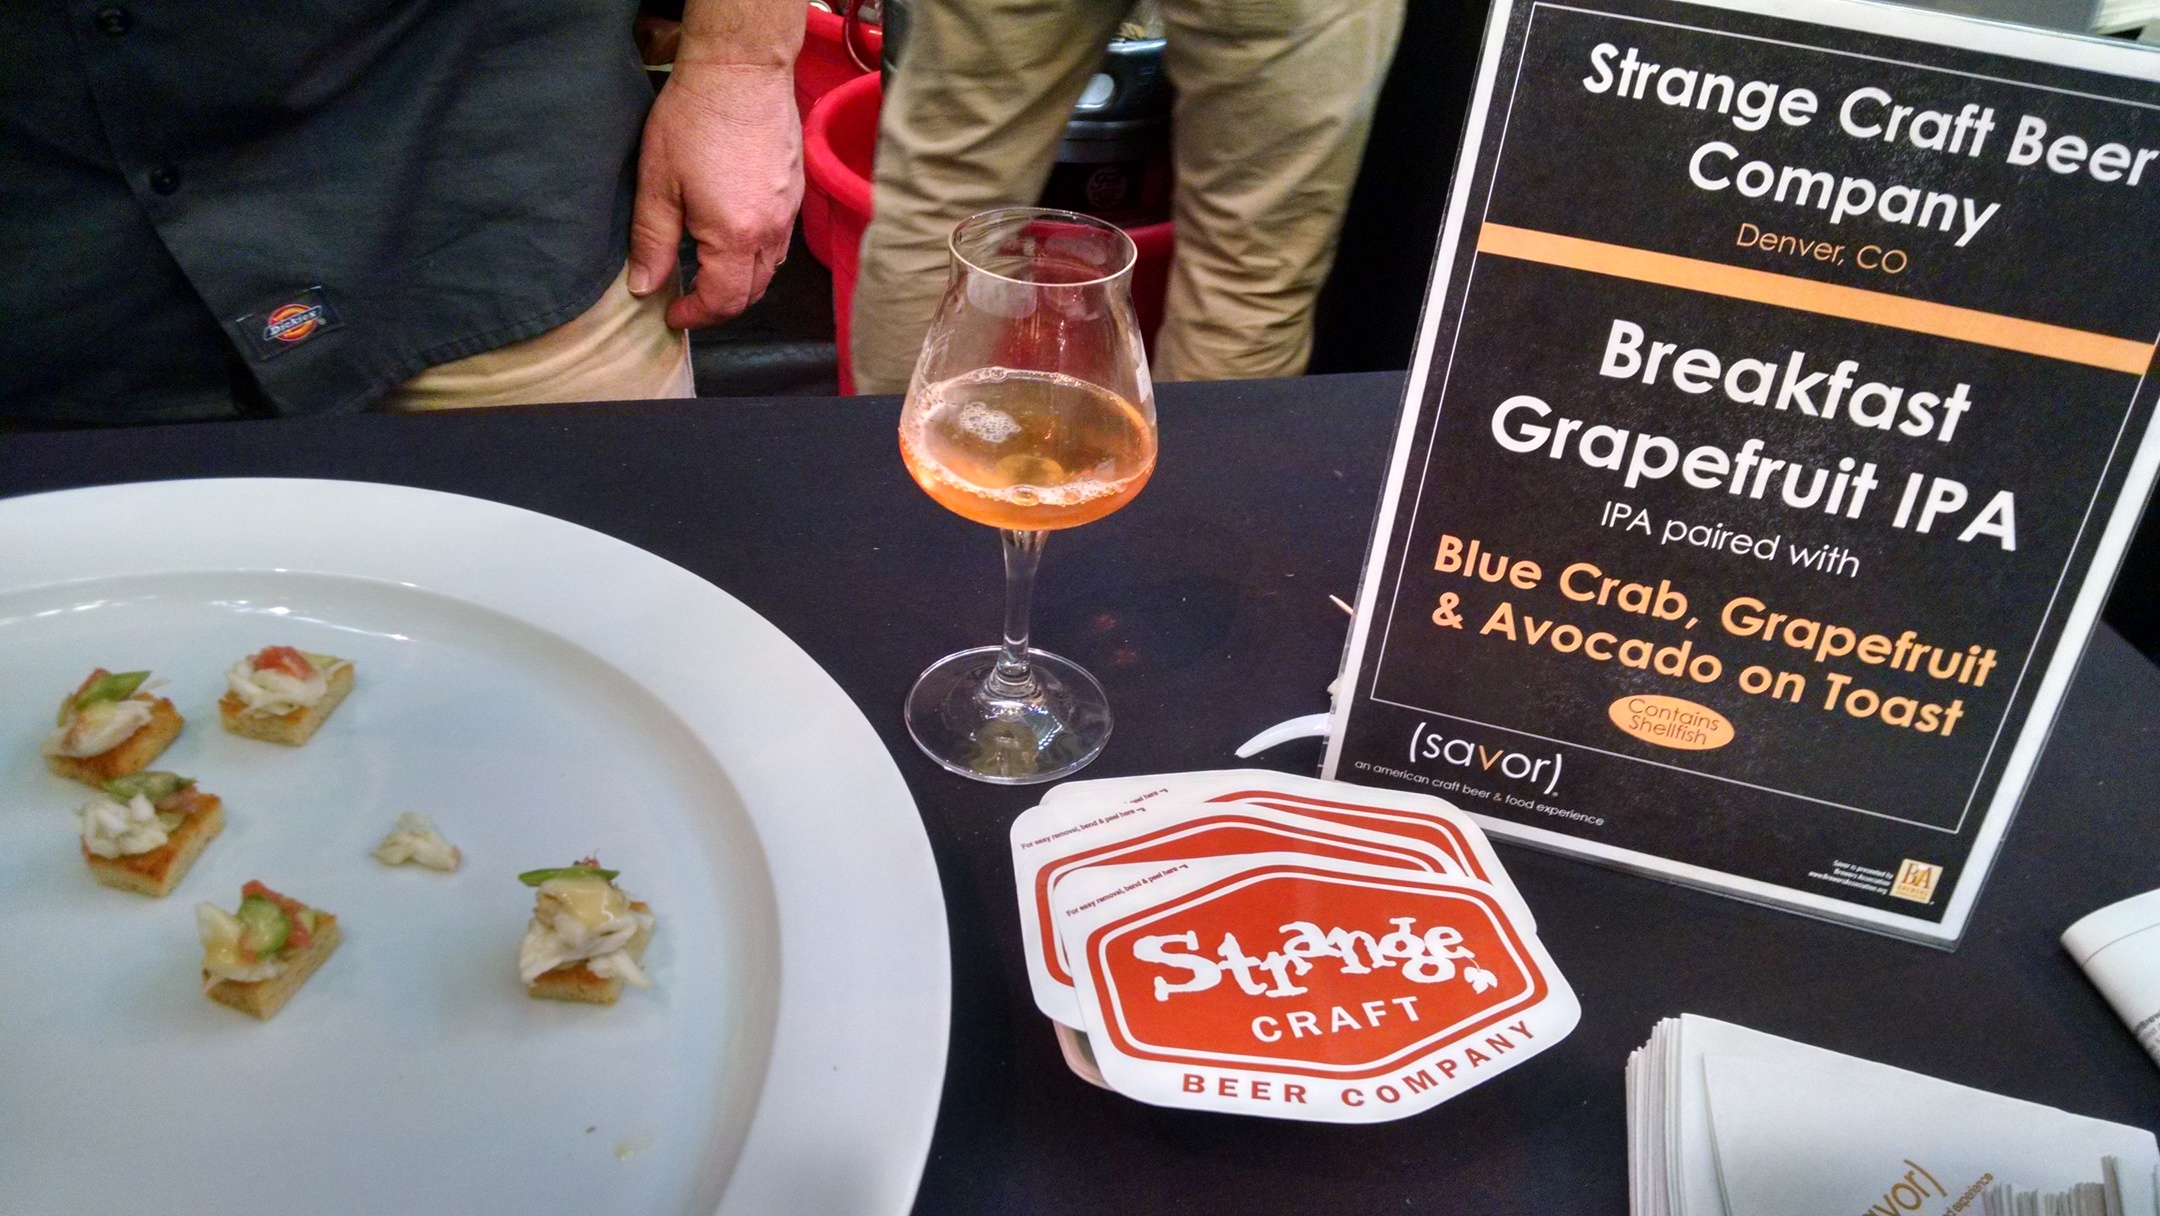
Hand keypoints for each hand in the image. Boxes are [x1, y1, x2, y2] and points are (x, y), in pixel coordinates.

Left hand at [627, 62, 802, 329]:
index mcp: (735, 237)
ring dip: (741, 282)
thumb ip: (652, 242)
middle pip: (752, 293)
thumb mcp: (658, 184)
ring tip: (709, 272)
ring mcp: (788, 212)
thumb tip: (644, 287)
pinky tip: (734, 238)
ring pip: (770, 269)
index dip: (696, 315)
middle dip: (719, 306)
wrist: (740, 71)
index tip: (671, 313)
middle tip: (687, 299)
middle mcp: (770, 232)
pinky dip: (757, 255)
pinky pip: (780, 241)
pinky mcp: (795, 193)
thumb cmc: (694, 120)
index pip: (723, 301)